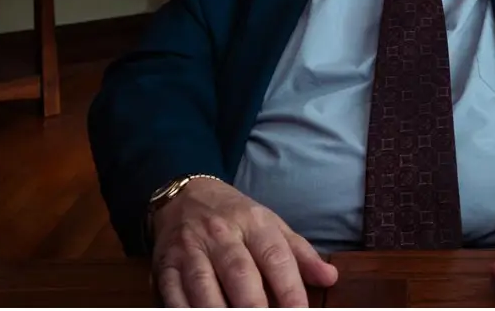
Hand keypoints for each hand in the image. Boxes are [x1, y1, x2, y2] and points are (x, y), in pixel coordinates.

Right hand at [150, 178, 337, 306]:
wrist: (184, 195)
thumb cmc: (235, 216)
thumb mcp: (271, 224)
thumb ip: (300, 254)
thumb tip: (329, 278)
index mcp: (254, 223)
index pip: (275, 257)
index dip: (290, 289)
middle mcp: (221, 234)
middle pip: (239, 273)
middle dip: (254, 307)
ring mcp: (190, 250)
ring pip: (203, 285)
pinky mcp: (165, 265)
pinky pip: (173, 294)